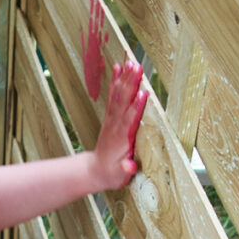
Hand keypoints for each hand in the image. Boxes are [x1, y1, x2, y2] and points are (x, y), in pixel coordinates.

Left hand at [93, 60, 147, 188]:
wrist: (95, 170)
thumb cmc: (112, 174)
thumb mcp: (120, 177)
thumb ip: (126, 170)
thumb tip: (129, 167)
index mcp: (121, 139)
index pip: (130, 121)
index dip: (136, 108)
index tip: (143, 94)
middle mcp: (115, 125)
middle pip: (124, 102)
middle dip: (131, 84)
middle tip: (138, 67)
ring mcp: (112, 119)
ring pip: (119, 95)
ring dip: (125, 78)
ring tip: (131, 62)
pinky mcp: (110, 116)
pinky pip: (113, 95)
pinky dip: (116, 81)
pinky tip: (119, 67)